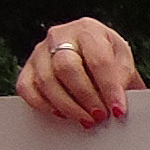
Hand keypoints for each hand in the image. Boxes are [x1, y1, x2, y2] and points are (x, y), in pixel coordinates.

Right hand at [16, 19, 144, 127]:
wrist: (92, 56)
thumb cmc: (108, 58)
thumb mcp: (122, 62)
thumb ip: (121, 80)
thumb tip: (115, 104)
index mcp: (87, 30)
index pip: (97, 59)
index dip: (109, 87)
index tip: (117, 109)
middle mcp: (60, 36)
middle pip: (67, 68)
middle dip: (86, 97)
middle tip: (100, 116)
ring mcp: (39, 52)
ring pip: (46, 81)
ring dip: (68, 106)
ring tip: (87, 120)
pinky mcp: (27, 69)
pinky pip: (27, 90)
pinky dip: (44, 106)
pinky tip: (63, 114)